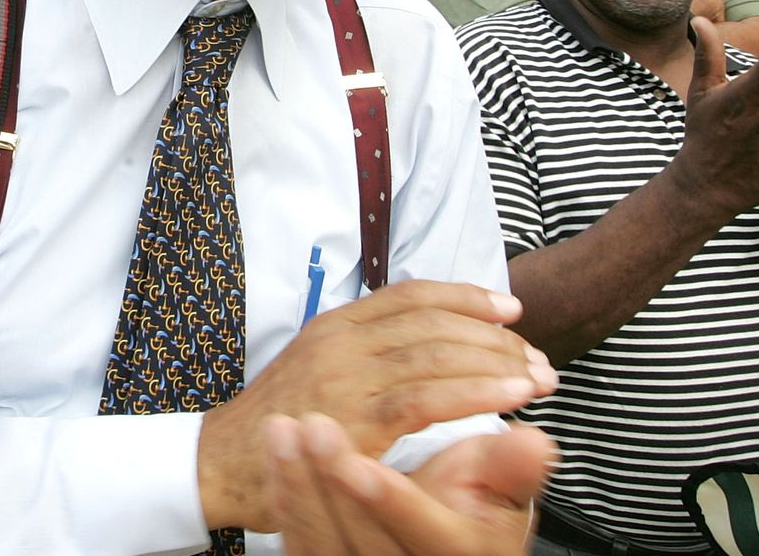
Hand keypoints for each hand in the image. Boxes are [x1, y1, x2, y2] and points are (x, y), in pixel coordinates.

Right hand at [197, 280, 556, 532]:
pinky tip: (510, 397)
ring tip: (537, 377)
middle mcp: (342, 341)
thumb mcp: (318, 369)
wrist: (222, 464)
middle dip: (495, 336)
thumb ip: (367, 354)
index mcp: (337, 324)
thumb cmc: (280, 425)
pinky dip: (476, 391)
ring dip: (496, 363)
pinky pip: (426, 397)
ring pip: (437, 354)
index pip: (412, 294)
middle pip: (434, 322)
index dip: (467, 297)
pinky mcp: (354, 419)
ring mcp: (346, 378)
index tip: (509, 309)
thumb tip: (429, 346)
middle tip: (536, 356)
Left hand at [266, 413, 553, 555]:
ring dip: (298, 481)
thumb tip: (539, 442)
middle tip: (311, 423)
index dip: (395, 502)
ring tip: (283, 425)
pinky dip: (285, 491)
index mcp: (456, 554)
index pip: (424, 536)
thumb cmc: (471, 521)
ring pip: (321, 541)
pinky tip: (275, 446)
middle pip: (361, 540)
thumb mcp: (503, 501)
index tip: (361, 464)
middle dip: (332, 481)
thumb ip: (511, 472)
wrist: (432, 552)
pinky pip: (298, 538)